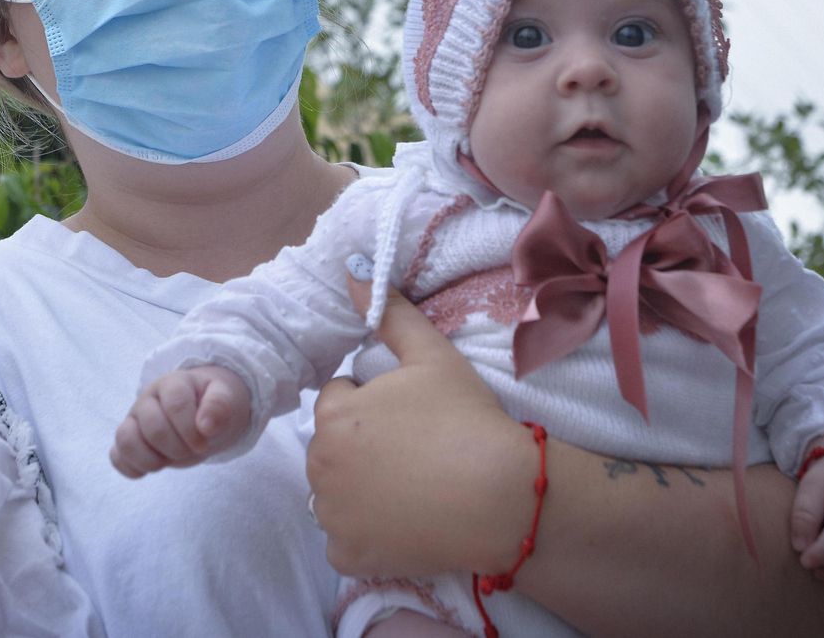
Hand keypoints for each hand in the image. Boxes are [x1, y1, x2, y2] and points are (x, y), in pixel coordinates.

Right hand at [109, 365, 249, 477]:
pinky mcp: (129, 440)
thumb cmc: (213, 402)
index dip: (191, 429)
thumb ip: (220, 405)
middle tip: (194, 448)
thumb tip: (206, 426)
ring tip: (169, 459)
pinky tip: (154, 466)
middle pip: (153, 428)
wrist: (204, 411)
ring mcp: (134, 420)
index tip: (205, 440)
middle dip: (178, 447)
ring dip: (151, 459)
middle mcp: (148, 399)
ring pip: (125, 440)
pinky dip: (133, 467)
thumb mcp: (226, 397)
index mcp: (172, 383)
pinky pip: (116, 456)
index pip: (175, 404)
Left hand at [307, 276, 532, 576]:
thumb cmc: (468, 421)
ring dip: (359, 489)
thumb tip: (352, 267)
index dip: (372, 401)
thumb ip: (390, 313)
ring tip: (411, 485)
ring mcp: (333, 516)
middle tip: (413, 450)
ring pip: (335, 494)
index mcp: (334, 414)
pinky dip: (366, 535)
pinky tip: (403, 522)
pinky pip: (344, 541)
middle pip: (331, 447)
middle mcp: (321, 466)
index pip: (337, 398)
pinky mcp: (350, 555)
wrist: (502, 498)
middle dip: (360, 445)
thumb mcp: (434, 356)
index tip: (409, 413)